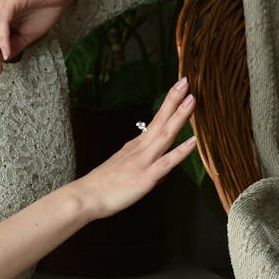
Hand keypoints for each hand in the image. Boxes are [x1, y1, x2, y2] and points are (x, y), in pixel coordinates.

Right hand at [76, 78, 197, 219]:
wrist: (85, 197)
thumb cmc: (100, 187)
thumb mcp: (122, 170)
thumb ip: (140, 166)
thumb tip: (157, 171)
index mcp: (135, 147)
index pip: (156, 121)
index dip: (168, 104)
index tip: (179, 89)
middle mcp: (140, 149)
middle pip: (161, 121)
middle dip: (174, 100)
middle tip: (185, 81)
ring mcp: (143, 162)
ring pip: (165, 135)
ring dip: (179, 116)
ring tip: (191, 100)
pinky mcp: (145, 177)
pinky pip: (166, 162)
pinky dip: (181, 151)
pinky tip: (193, 141)